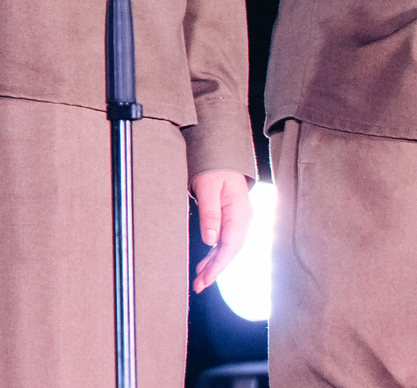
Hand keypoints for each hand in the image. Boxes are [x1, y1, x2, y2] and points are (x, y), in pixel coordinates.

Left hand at [192, 168, 253, 290]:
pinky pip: (224, 241)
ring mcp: (238, 221)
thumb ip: (210, 213)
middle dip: (215, 270)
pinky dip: (214, 254)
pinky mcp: (230, 220)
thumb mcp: (208, 187)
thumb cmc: (215, 169)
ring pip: (226, 248)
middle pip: (229, 250)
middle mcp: (242, 220)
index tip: (207, 278)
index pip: (231, 245)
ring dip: (213, 264)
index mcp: (240, 213)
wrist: (223, 157)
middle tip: (199, 285)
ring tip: (200, 280)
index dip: (219, 264)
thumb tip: (210, 240)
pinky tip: (205, 264)